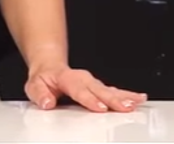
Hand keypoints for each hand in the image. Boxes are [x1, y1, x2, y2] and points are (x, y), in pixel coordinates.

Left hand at [24, 63, 146, 112]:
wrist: (49, 67)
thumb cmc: (44, 79)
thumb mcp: (34, 86)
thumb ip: (40, 95)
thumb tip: (47, 103)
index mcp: (67, 78)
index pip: (80, 90)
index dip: (90, 99)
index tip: (100, 107)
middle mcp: (83, 79)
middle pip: (100, 89)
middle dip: (114, 99)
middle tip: (126, 106)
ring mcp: (92, 82)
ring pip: (110, 89)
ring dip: (124, 96)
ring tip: (137, 101)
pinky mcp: (98, 87)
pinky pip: (114, 91)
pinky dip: (127, 94)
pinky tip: (139, 98)